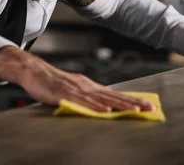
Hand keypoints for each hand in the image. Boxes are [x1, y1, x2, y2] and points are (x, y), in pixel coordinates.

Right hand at [0, 46, 155, 112]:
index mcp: (89, 86)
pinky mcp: (65, 94)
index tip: (148, 106)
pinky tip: (106, 111)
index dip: (132, 100)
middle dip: (133, 103)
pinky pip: (82, 102)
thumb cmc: (51, 83)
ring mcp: (76, 89)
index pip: (115, 95)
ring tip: (136, 111)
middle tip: (151, 109)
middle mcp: (87, 86)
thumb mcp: (73, 90)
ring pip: (102, 99)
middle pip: (113, 96)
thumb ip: (87, 98)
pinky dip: (95, 107)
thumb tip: (103, 106)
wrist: (33, 71)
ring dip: (120, 106)